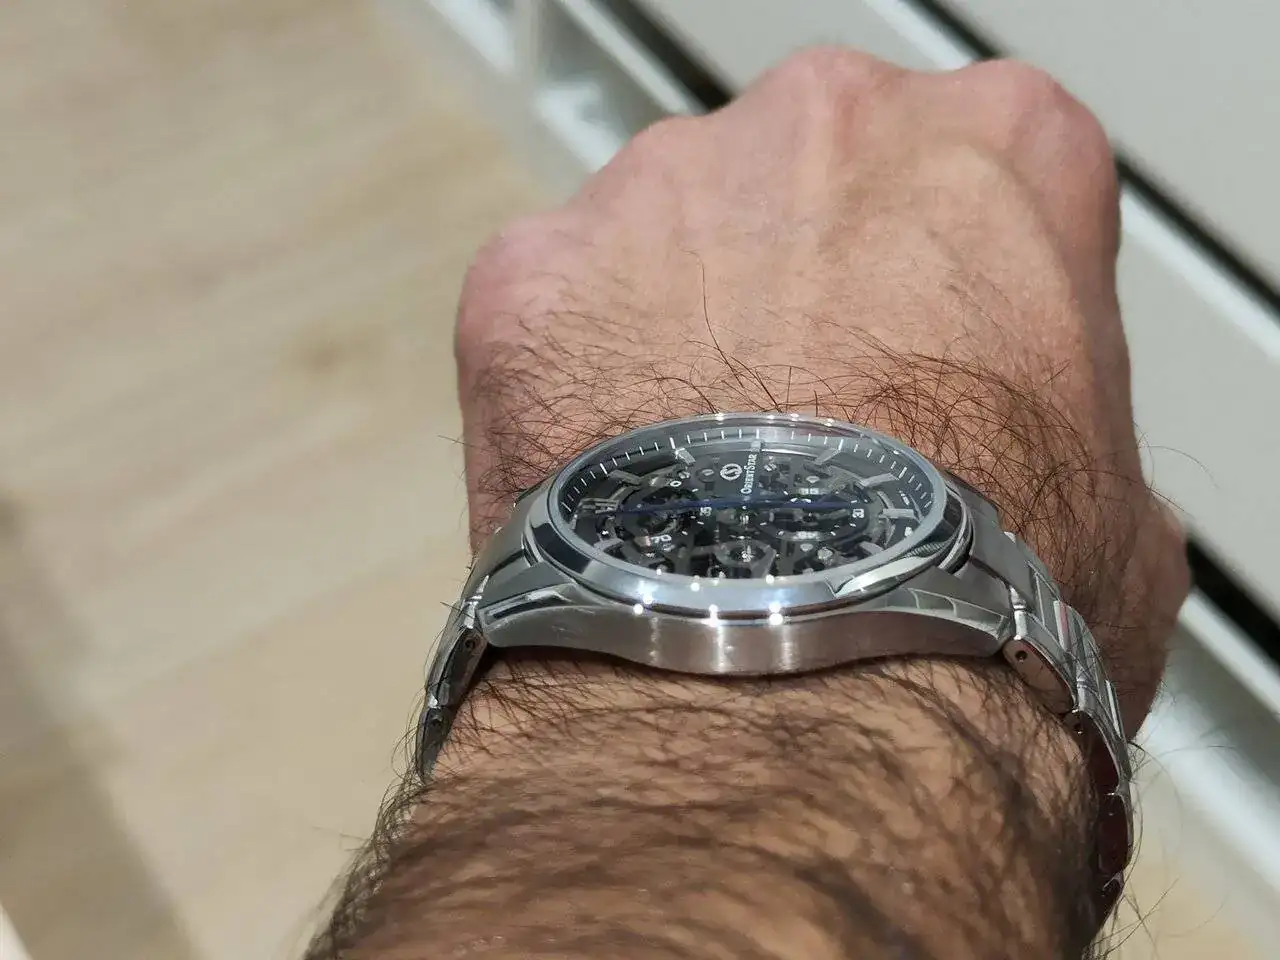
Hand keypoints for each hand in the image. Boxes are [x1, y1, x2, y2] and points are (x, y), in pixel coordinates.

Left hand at [454, 49, 1186, 731]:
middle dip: (805, 290)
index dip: (948, 294)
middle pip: (803, 188)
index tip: (928, 363)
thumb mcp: (1116, 508)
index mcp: (995, 151)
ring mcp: (657, 194)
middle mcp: (818, 133)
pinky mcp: (530, 278)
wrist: (807, 695)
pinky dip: (566, 388)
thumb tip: (1021, 464)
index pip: (972, 181)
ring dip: (678, 333)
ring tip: (700, 481)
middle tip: (808, 427)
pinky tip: (608, 491)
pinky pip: (549, 313)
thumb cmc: (978, 610)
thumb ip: (1057, 414)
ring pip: (663, 241)